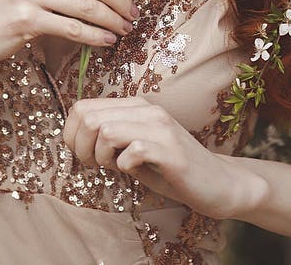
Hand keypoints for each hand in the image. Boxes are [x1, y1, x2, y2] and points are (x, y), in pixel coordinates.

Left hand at [63, 97, 266, 219]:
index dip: (72, 135)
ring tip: (113, 166)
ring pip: (106, 130)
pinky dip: (124, 165)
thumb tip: (74, 138)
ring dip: (101, 156)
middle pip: (89, 118)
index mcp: (135, 106)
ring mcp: (161, 127)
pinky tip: (133, 170)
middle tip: (96, 165)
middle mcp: (147, 110)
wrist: (218, 183)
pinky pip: (133, 151)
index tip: (85, 155)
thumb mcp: (133, 150)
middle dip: (82, 147)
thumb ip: (108, 139)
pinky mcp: (171, 150)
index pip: (82, 107)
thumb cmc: (170, 169)